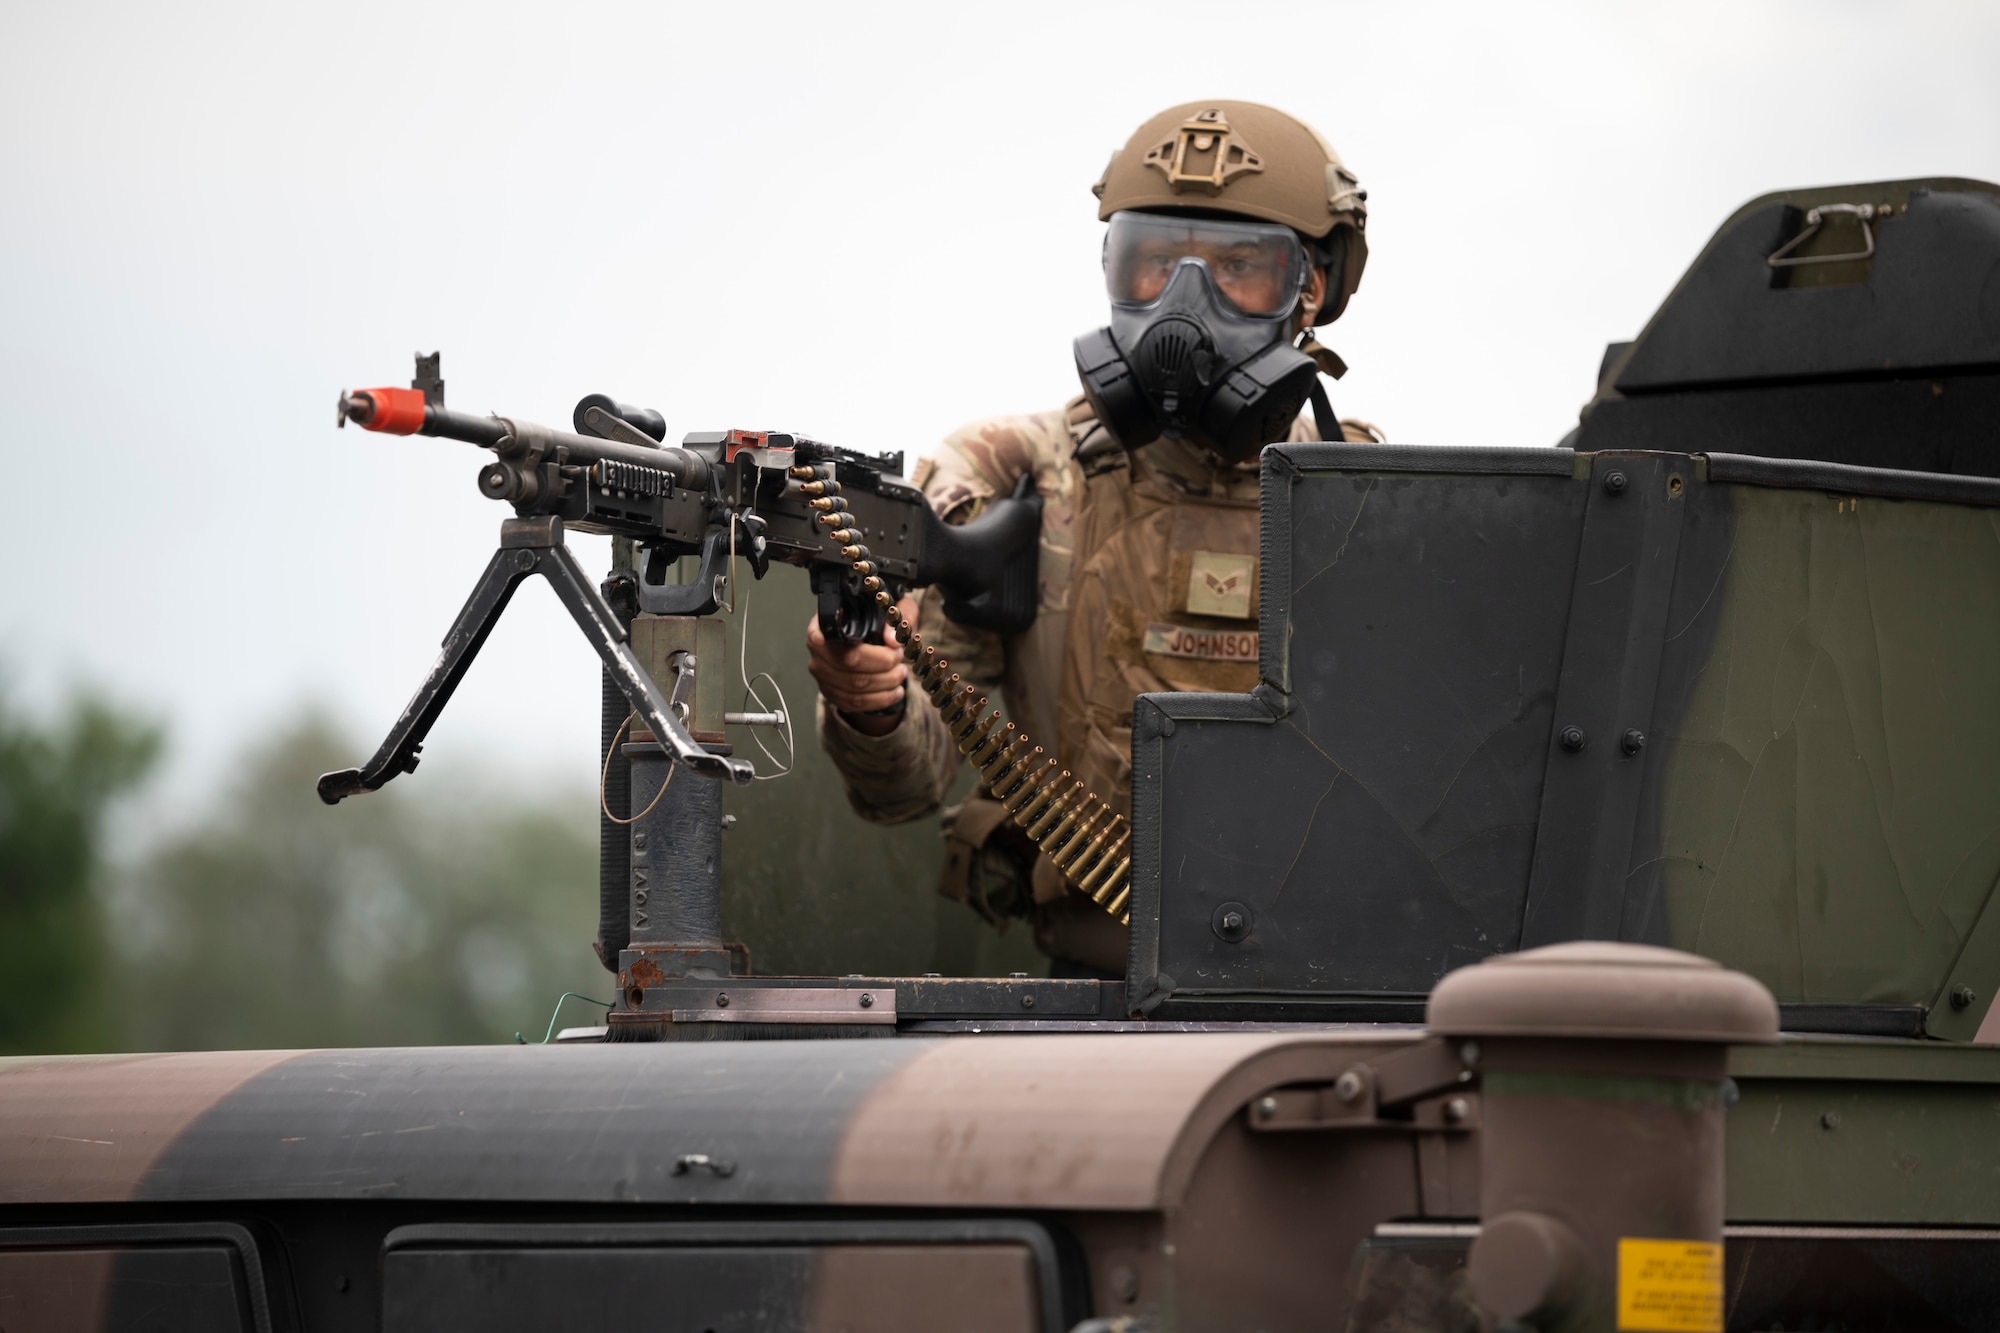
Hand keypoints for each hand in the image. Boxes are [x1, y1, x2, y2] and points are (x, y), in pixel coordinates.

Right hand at [806, 597, 917, 737]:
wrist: (877, 642)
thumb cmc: (882, 621)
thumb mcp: (895, 609)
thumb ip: (899, 615)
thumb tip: (892, 640)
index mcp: (826, 623)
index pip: (819, 631)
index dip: (820, 636)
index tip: (824, 638)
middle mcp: (819, 650)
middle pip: (846, 661)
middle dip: (881, 663)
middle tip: (899, 658)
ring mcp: (823, 674)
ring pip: (853, 686)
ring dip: (884, 683)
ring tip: (901, 674)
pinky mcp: (832, 693)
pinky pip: (855, 702)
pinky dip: (879, 700)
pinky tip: (895, 692)